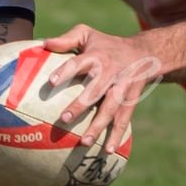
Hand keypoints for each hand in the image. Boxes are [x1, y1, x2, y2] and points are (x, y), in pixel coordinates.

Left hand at [40, 24, 161, 149]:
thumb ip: (66, 39)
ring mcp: (122, 88)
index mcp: (97, 57)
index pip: (79, 63)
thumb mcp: (87, 34)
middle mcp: (110, 73)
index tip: (51, 81)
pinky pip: (123, 119)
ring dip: (98, 125)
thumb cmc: (105, 45)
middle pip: (95, 90)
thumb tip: (41, 44)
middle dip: (80, 105)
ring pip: (110, 109)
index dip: (66, 71)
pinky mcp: (130, 101)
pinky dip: (117, 135)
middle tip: (63, 119)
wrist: (144, 53)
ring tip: (84, 142)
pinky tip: (107, 151)